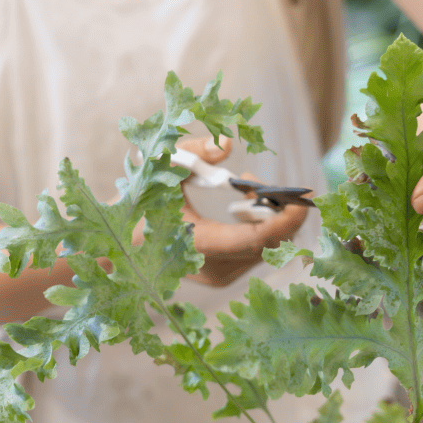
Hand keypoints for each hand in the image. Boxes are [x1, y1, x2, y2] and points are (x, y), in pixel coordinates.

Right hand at [131, 136, 307, 286]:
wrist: (119, 242)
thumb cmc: (140, 199)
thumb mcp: (160, 165)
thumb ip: (193, 150)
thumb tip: (228, 145)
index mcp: (198, 244)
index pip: (255, 239)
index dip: (284, 221)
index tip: (303, 200)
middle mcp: (213, 267)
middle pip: (268, 244)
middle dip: (278, 211)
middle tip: (269, 185)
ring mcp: (218, 276)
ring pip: (264, 249)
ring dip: (268, 218)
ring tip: (247, 192)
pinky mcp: (221, 277)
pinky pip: (255, 253)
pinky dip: (259, 229)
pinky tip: (242, 208)